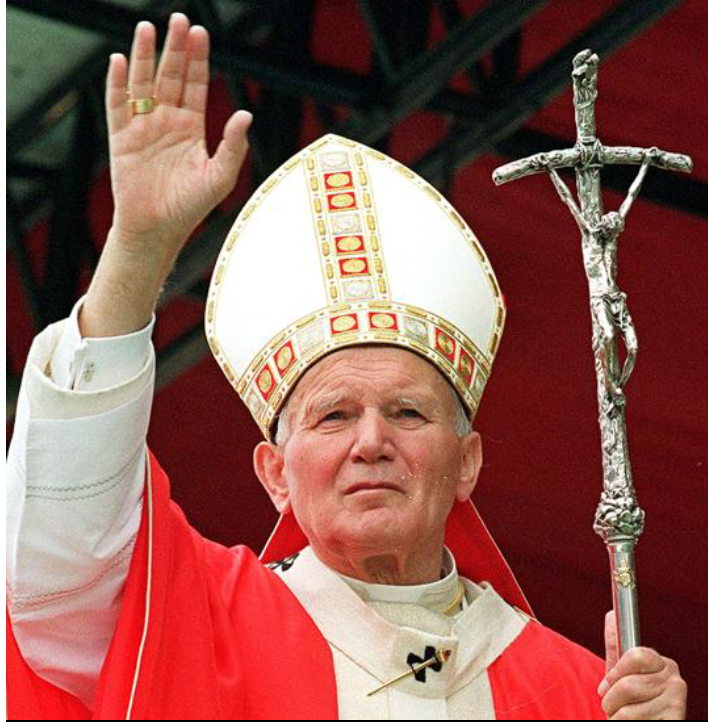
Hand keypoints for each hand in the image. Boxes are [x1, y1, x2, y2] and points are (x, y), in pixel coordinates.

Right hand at [106, 13, 251, 251]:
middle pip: (170, 76)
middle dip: (175, 48)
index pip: (194, 85)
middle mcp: (167, 122)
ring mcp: (143, 127)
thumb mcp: (219, 177)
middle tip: (179, 19)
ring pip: (143, 83)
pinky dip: (118, 84)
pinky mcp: (122, 138)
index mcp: (191, 128)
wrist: (158, 229)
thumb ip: (233, 146)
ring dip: (145, 56)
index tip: (201, 33)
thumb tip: (246, 114)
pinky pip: (118, 106)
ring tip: (147, 29)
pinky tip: (120, 61)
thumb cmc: (190, 207)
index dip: (197, 60)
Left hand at [599, 611, 686, 718]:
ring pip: (628, 709)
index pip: (637, 655)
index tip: (604, 686)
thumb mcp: (620, 672)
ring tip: (621, 718)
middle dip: (610, 699)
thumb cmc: (630, 701)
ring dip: (615, 716)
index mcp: (662, 663)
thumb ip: (616, 646)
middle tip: (611, 706)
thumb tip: (611, 614)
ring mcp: (677, 704)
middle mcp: (675, 681)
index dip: (615, 672)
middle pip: (628, 685)